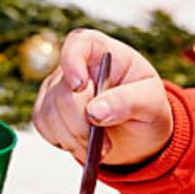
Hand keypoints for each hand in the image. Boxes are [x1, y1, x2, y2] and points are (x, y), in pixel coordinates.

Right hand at [32, 29, 172, 165]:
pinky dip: (63, 141)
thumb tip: (94, 112)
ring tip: (99, 150)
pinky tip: (82, 145)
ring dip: (74, 140)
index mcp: (104, 52)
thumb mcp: (151, 104)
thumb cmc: (147, 109)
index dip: (72, 62)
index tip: (79, 87)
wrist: (139, 133)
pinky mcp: (48, 108)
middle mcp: (77, 65)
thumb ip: (127, 102)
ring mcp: (59, 86)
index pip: (79, 43)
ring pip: (50, 114)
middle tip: (105, 147)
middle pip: (64, 93)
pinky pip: (43, 124)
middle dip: (82, 126)